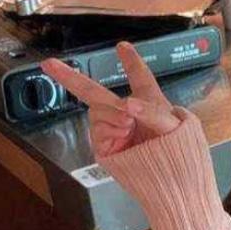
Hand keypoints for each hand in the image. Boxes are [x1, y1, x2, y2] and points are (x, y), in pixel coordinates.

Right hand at [41, 41, 181, 159]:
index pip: (140, 77)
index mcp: (149, 101)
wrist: (175, 182)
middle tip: (48, 64)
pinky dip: (110, 130)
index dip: (131, 62)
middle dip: (70, 78)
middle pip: (96, 92)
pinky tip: (123, 135)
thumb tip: (126, 104)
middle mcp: (127, 113)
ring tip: (129, 126)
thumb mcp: (174, 125)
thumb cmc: (182, 151)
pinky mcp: (106, 147)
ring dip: (111, 114)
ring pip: (97, 110)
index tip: (122, 46)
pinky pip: (97, 131)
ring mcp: (113, 130)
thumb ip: (151, 110)